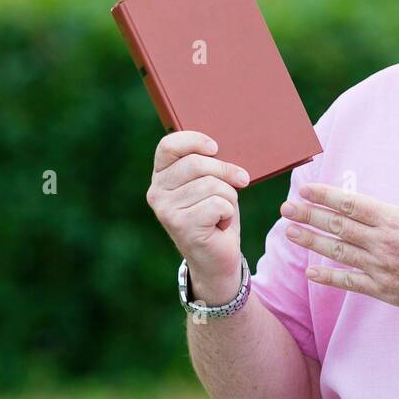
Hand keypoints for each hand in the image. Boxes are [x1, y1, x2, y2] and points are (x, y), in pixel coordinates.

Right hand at [147, 131, 250, 303]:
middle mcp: (157, 192)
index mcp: (161, 176)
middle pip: (196, 163)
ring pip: (212, 185)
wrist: (217, 257)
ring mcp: (166, 210)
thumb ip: (210, 165)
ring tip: (222, 212)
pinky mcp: (181, 226)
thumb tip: (224, 149)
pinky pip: (218, 204)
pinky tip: (220, 224)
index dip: (194, 140)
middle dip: (226, 171)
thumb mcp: (213, 183)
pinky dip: (228, 214)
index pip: (168, 146)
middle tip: (241, 180)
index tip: (215, 148)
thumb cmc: (216, 215)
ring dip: (229, 197)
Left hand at [279, 144, 398, 316]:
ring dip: (312, 242)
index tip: (305, 189)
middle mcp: (383, 243)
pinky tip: (311, 272)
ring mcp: (381, 268)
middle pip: (338, 227)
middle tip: (286, 208)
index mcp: (395, 220)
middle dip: (309, 216)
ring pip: (338, 253)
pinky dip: (329, 276)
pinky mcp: (384, 290)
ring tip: (290, 233)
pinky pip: (350, 282)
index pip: (352, 204)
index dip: (326, 196)